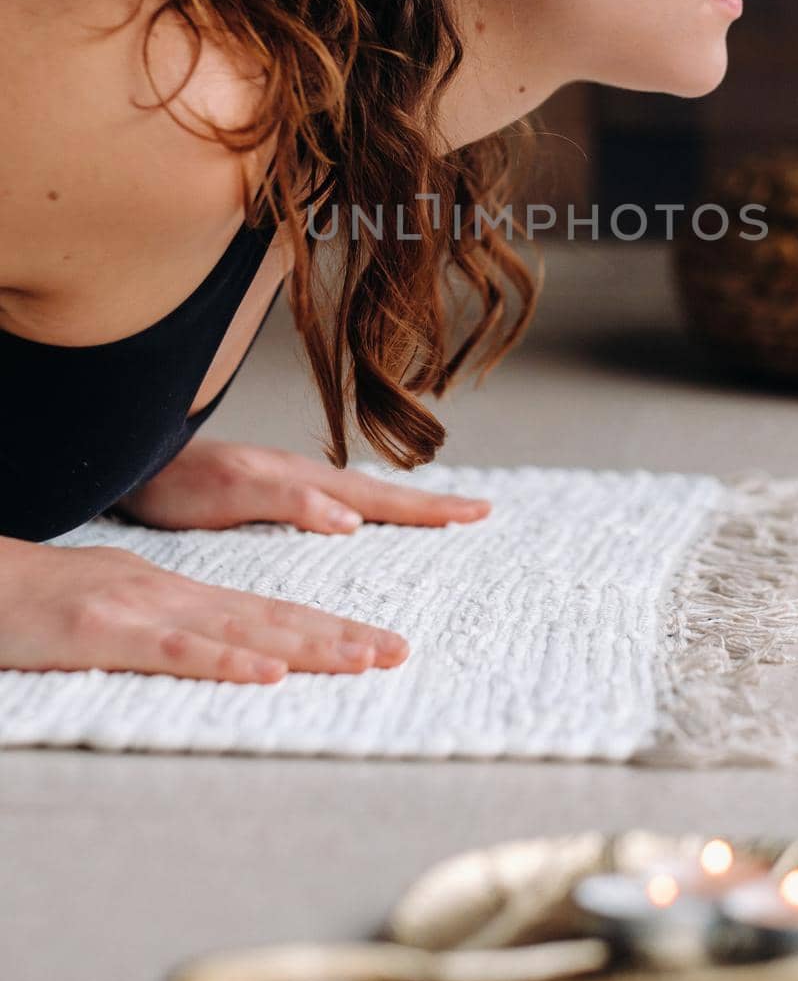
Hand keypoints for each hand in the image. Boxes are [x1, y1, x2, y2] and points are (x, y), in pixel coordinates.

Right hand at [0, 534, 408, 680]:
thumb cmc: (40, 605)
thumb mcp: (118, 611)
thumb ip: (171, 628)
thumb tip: (226, 653)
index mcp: (180, 593)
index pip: (269, 612)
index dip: (328, 627)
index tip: (379, 643)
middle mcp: (174, 594)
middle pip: (271, 618)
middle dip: (339, 635)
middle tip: (397, 652)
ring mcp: (142, 609)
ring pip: (240, 630)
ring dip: (306, 647)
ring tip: (362, 659)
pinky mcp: (106, 629)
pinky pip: (176, 649)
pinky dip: (226, 661)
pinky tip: (268, 673)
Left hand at [114, 438, 492, 535]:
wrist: (132, 460)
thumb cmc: (175, 480)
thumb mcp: (233, 493)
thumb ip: (292, 502)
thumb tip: (353, 520)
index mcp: (303, 480)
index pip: (379, 498)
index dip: (427, 509)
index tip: (476, 513)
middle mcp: (304, 479)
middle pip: (380, 494)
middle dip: (431, 504)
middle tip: (481, 511)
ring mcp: (289, 482)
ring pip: (361, 495)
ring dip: (404, 505)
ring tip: (439, 512)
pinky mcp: (270, 493)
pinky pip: (337, 501)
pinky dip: (367, 509)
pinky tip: (364, 517)